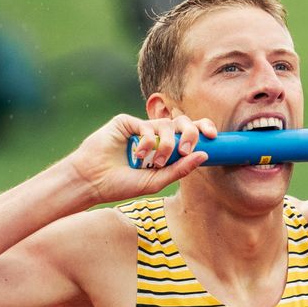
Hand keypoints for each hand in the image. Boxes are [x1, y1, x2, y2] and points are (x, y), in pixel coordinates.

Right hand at [64, 113, 219, 204]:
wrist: (93, 181)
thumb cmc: (122, 184)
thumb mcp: (157, 180)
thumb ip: (180, 169)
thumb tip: (205, 155)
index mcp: (164, 148)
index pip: (187, 133)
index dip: (201, 129)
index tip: (213, 136)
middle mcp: (154, 135)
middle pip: (181, 123)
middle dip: (190, 133)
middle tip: (186, 150)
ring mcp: (140, 127)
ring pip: (166, 125)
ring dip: (166, 145)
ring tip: (155, 162)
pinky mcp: (125, 122)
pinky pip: (146, 126)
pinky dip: (147, 141)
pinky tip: (138, 155)